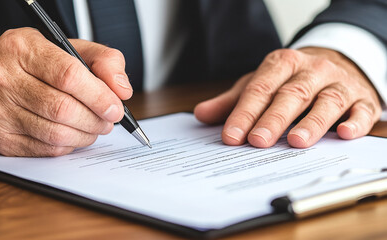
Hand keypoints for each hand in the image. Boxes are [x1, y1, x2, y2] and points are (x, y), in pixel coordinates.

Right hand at [0, 28, 132, 156]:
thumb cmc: (40, 63)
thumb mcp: (73, 48)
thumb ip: (105, 61)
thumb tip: (122, 90)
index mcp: (22, 48)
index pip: (68, 76)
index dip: (98, 96)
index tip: (115, 107)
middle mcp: (2, 78)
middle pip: (63, 109)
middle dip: (96, 119)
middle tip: (108, 120)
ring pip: (56, 134)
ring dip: (86, 135)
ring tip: (95, 126)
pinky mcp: (0, 138)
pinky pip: (47, 149)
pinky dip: (70, 145)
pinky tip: (74, 134)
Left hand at [194, 47, 381, 147]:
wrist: (336, 61)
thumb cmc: (291, 78)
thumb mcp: (260, 83)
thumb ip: (232, 101)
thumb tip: (201, 114)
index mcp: (282, 64)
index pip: (261, 88)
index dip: (245, 112)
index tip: (231, 136)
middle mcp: (311, 70)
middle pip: (291, 94)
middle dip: (273, 119)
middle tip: (258, 141)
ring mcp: (339, 83)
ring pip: (326, 101)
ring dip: (312, 122)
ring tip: (297, 141)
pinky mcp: (362, 98)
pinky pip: (360, 110)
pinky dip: (354, 122)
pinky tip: (342, 134)